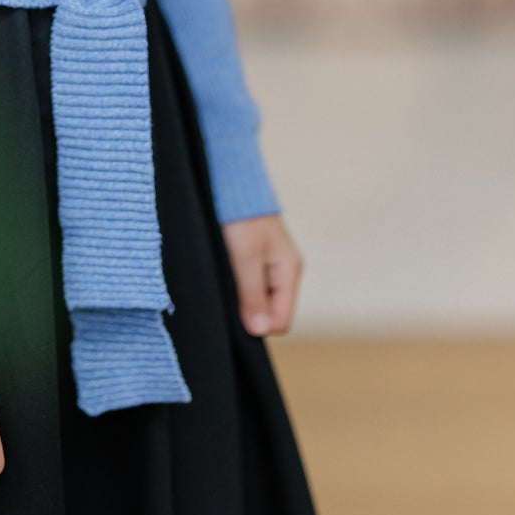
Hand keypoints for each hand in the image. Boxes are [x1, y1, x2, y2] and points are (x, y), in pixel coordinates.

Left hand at [220, 212, 302, 337]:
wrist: (232, 184)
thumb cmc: (241, 218)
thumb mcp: (245, 259)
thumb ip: (253, 296)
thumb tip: (260, 330)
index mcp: (289, 272)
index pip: (282, 321)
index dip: (259, 324)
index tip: (236, 311)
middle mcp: (284, 272)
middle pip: (271, 312)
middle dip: (250, 311)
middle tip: (229, 291)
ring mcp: (271, 266)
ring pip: (259, 300)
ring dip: (242, 297)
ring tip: (226, 278)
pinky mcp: (256, 259)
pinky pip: (251, 285)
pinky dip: (238, 285)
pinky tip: (225, 273)